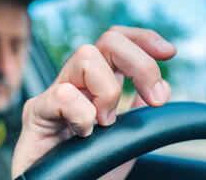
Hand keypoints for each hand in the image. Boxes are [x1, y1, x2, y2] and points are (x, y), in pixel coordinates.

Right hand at [11, 26, 175, 178]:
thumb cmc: (89, 169)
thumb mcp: (125, 137)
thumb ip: (137, 110)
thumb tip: (160, 87)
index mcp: (96, 85)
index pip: (115, 40)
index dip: (142, 39)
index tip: (168, 53)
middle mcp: (75, 82)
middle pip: (107, 40)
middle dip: (140, 63)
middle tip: (153, 98)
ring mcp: (54, 93)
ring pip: (85, 56)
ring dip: (107, 92)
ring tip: (105, 122)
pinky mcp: (36, 111)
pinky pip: (63, 94)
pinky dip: (83, 115)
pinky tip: (83, 134)